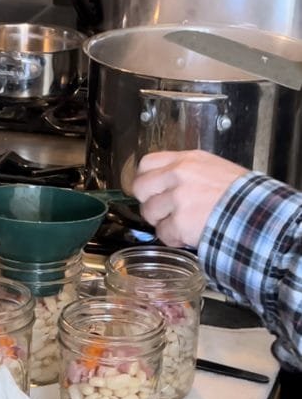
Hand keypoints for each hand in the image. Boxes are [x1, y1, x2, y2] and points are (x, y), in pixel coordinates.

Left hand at [132, 151, 248, 246]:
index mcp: (187, 160)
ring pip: (149, 213)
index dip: (145, 179)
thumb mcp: (213, 169)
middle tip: (164, 210)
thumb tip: (163, 182)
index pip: (146, 163)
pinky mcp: (180, 223)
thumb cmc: (240, 195)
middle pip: (140, 188)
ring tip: (183, 223)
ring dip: (163, 222)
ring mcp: (178, 199)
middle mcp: (179, 175)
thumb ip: (186, 172)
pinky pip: (163, 234)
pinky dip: (174, 238)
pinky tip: (190, 234)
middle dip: (149, 202)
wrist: (256, 214)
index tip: (150, 190)